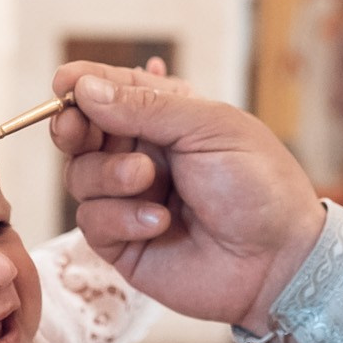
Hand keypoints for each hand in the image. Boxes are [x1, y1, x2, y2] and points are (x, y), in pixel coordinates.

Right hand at [48, 62, 327, 331]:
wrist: (278, 259)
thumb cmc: (258, 185)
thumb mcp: (207, 128)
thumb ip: (144, 106)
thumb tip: (84, 88)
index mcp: (166, 118)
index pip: (110, 92)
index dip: (82, 84)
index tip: (64, 83)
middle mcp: (142, 155)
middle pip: (80, 132)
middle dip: (73, 127)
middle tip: (76, 128)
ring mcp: (130, 200)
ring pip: (79, 176)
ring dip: (107, 174)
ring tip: (147, 180)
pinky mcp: (124, 244)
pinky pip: (92, 221)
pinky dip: (120, 218)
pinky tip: (160, 223)